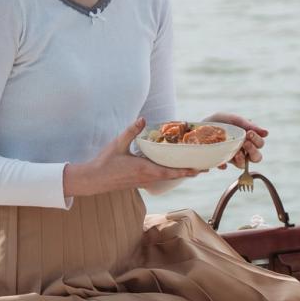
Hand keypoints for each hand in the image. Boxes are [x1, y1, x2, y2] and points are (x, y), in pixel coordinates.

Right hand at [63, 117, 202, 196]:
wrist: (93, 180)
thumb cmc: (105, 162)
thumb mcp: (117, 144)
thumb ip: (131, 131)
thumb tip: (143, 119)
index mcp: (145, 169)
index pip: (170, 171)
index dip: (186, 171)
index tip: (200, 169)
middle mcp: (148, 177)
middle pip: (174, 176)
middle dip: (190, 172)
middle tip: (207, 168)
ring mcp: (144, 181)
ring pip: (168, 178)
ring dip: (182, 174)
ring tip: (196, 169)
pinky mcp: (140, 181)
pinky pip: (160, 178)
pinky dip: (171, 174)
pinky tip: (175, 169)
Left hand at [203, 112, 266, 169]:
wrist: (197, 127)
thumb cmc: (219, 121)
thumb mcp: (232, 119)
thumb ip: (248, 124)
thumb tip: (267, 133)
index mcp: (248, 139)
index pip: (260, 144)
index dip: (257, 140)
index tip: (249, 133)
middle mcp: (242, 150)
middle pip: (257, 157)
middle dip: (253, 151)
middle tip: (245, 143)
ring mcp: (231, 156)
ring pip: (243, 165)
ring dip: (241, 160)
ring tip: (236, 154)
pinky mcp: (220, 161)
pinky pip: (225, 166)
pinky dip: (224, 163)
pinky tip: (222, 160)